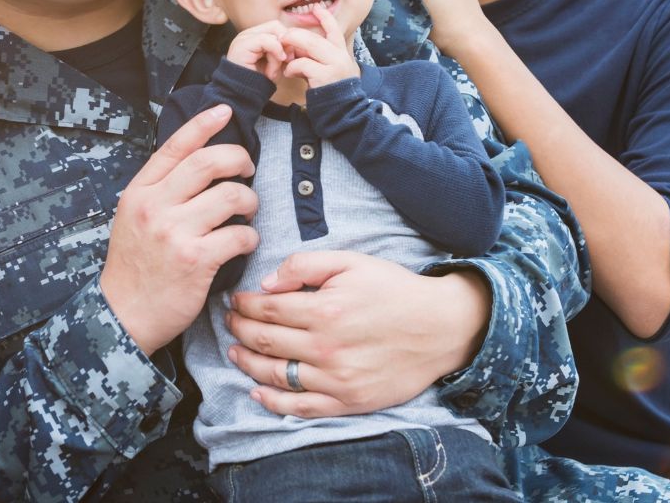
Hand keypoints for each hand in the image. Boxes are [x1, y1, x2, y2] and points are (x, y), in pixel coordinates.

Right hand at [100, 103, 257, 353]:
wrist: (124, 314)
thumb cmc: (134, 265)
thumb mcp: (132, 217)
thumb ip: (159, 190)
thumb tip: (198, 162)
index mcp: (139, 192)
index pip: (176, 147)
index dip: (203, 124)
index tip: (225, 111)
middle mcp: (155, 206)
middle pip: (210, 162)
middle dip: (239, 160)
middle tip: (247, 170)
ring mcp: (175, 232)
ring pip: (232, 196)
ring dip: (250, 202)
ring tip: (246, 213)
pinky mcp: (197, 260)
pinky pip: (240, 235)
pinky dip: (249, 238)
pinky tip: (243, 244)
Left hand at [224, 251, 488, 417]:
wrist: (440, 326)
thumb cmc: (394, 289)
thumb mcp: (351, 262)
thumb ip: (304, 265)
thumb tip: (266, 283)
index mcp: (324, 310)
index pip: (266, 309)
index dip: (243, 305)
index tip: (234, 301)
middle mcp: (326, 347)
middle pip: (265, 341)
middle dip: (239, 330)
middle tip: (229, 322)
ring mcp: (336, 379)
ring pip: (275, 375)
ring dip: (247, 363)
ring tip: (234, 352)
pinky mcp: (348, 401)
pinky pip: (301, 407)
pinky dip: (274, 402)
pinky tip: (257, 391)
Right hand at [225, 20, 289, 78]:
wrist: (242, 97)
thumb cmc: (260, 81)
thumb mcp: (276, 62)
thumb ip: (284, 50)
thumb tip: (295, 44)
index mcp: (255, 36)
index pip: (277, 27)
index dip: (288, 39)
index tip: (293, 57)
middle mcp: (247, 34)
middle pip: (276, 26)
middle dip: (286, 43)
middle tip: (288, 60)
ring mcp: (243, 38)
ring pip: (273, 34)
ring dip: (279, 54)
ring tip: (273, 71)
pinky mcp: (242, 45)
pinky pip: (266, 41)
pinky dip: (274, 54)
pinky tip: (272, 70)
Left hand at [277, 5, 357, 88]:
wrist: (343, 114)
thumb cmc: (331, 93)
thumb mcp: (328, 71)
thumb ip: (317, 59)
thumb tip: (298, 50)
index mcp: (341, 53)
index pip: (334, 30)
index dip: (325, 18)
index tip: (316, 8)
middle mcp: (340, 56)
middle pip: (314, 36)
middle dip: (295, 35)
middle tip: (282, 37)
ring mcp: (334, 65)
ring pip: (309, 45)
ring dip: (292, 48)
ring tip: (283, 55)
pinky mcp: (325, 76)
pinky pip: (303, 64)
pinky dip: (292, 67)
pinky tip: (288, 73)